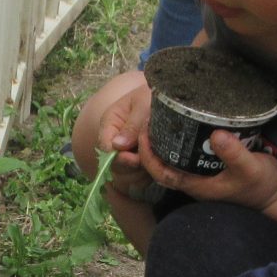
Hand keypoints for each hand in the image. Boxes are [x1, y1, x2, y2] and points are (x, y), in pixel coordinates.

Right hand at [98, 85, 154, 200]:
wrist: (171, 99)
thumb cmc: (155, 96)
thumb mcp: (144, 104)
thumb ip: (132, 124)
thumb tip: (117, 146)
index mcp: (110, 123)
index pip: (105, 148)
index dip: (119, 157)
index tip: (136, 157)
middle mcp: (113, 141)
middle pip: (113, 166)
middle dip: (131, 166)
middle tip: (150, 158)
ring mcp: (124, 153)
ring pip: (125, 176)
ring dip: (140, 173)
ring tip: (156, 158)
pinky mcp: (136, 163)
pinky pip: (137, 180)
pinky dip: (147, 176)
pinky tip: (158, 164)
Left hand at [139, 127, 276, 211]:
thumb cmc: (263, 185)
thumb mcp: (250, 168)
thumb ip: (234, 153)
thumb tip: (214, 134)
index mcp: (197, 186)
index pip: (162, 173)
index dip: (148, 156)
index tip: (144, 134)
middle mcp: (196, 182)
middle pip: (163, 165)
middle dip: (152, 145)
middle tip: (148, 119)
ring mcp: (203, 175)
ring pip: (175, 160)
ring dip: (165, 143)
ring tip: (161, 118)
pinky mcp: (212, 168)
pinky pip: (189, 155)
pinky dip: (182, 142)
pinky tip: (184, 125)